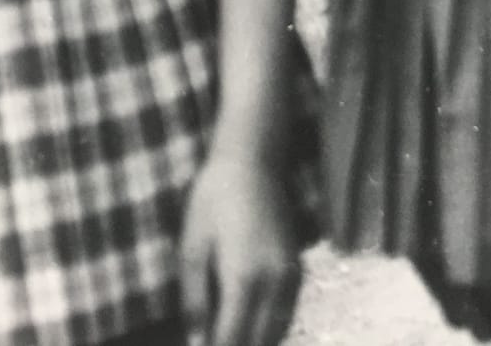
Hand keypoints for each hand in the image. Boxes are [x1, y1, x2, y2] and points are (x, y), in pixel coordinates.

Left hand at [180, 148, 300, 345]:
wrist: (253, 163)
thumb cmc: (212, 201)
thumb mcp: (192, 249)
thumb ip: (194, 301)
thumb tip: (196, 343)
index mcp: (244, 280)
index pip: (233, 340)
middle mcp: (275, 284)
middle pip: (259, 342)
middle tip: (211, 340)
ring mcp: (291, 277)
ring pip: (277, 333)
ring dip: (254, 341)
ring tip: (227, 334)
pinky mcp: (298, 270)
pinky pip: (286, 315)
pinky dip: (268, 329)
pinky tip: (247, 323)